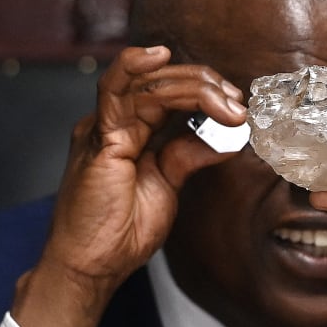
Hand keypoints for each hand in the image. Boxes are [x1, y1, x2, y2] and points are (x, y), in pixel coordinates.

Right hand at [11, 46, 246, 326]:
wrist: (89, 268)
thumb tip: (226, 137)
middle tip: (237, 100)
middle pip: (158, 81)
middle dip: (203, 84)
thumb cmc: (117, 234)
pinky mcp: (100, 140)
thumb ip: (188, 154)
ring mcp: (103, 129)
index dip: (202, 90)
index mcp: (126, 133)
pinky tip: (161, 58)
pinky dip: (138, 68)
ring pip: (146, 83)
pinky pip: (116, 90)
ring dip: (191, 86)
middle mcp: (111, 124)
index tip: (235, 104)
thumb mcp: (166, 185)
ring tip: (226, 101)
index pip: (165, 93)